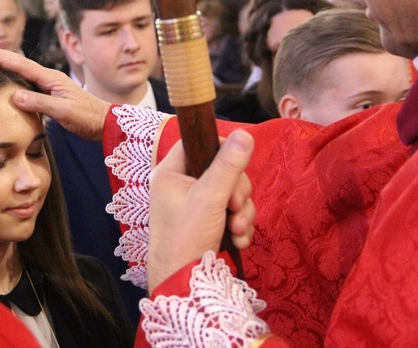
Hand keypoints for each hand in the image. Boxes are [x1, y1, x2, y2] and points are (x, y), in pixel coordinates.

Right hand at [0, 44, 108, 140]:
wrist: (104, 122)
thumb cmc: (86, 117)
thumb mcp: (63, 111)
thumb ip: (40, 103)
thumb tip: (15, 95)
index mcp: (51, 78)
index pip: (21, 66)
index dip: (1, 59)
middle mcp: (49, 78)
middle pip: (20, 63)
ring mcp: (50, 85)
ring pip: (23, 71)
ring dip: (5, 64)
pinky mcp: (51, 94)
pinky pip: (28, 81)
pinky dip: (14, 76)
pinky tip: (8, 78)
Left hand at [147, 130, 255, 290]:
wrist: (182, 285)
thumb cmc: (185, 238)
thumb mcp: (209, 198)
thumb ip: (228, 166)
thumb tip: (246, 133)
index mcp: (170, 172)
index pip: (198, 143)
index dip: (220, 148)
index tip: (235, 163)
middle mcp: (182, 185)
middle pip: (222, 168)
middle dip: (237, 192)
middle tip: (234, 208)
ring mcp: (196, 205)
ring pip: (232, 192)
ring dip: (242, 213)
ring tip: (236, 230)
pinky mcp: (210, 223)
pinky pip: (234, 213)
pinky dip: (240, 226)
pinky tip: (238, 241)